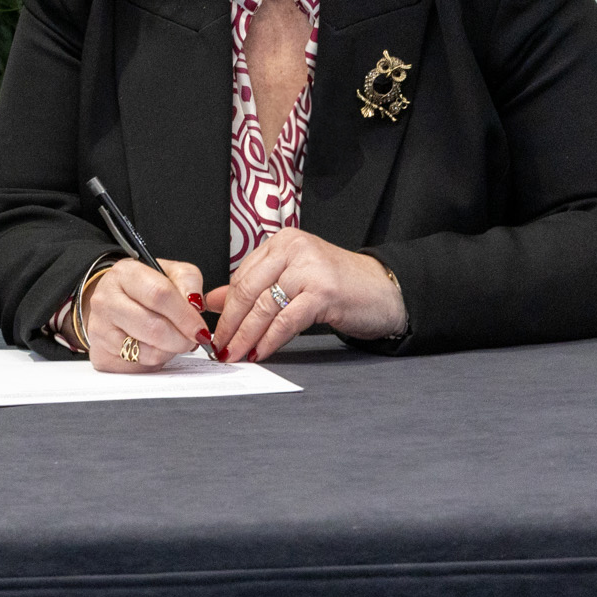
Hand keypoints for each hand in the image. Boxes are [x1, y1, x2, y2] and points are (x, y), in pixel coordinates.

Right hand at [83, 257, 212, 371]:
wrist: (111, 302)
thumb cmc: (143, 289)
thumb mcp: (168, 272)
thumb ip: (188, 281)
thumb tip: (195, 306)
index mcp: (124, 274)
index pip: (159, 295)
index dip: (185, 315)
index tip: (200, 328)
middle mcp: (106, 301)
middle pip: (153, 328)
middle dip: (181, 339)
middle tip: (192, 339)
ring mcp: (100, 329)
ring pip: (147, 352)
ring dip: (170, 351)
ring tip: (173, 341)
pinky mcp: (101, 354)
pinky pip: (139, 366)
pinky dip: (155, 360)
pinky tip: (155, 347)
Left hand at [206, 227, 406, 362]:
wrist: (385, 290)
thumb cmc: (338, 285)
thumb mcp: (292, 279)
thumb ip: (253, 287)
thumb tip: (211, 301)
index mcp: (282, 242)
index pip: (242, 276)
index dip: (225, 307)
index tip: (214, 328)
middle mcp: (293, 249)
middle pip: (248, 291)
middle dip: (230, 324)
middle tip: (219, 347)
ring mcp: (309, 269)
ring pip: (264, 307)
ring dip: (246, 336)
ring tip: (235, 354)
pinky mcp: (324, 292)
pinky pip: (287, 321)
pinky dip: (270, 340)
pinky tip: (261, 352)